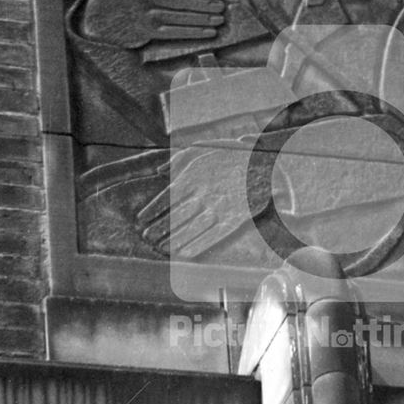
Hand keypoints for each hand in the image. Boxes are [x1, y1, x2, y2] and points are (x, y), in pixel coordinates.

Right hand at [80, 0, 225, 48]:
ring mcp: (145, 16)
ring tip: (219, 18)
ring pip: (180, 16)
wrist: (91, 22)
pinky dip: (193, 32)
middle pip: (180, 0)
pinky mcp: (146, 33)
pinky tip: (207, 32)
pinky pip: (174, 32)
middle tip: (221, 5)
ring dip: (202, 18)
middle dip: (203, 3)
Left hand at [137, 145, 276, 258]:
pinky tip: (185, 253)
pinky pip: (213, 236)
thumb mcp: (203, 150)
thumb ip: (179, 159)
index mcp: (195, 178)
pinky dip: (198, 246)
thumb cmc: (230, 155)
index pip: (167, 197)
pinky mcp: (234, 219)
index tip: (141, 219)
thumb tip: (159, 171)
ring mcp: (219, 208)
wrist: (262, 162)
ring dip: (175, 239)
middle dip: (159, 227)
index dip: (153, 209)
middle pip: (176, 215)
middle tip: (146, 237)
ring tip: (161, 248)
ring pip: (191, 228)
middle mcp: (204, 194)